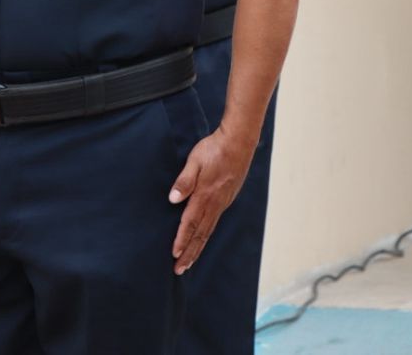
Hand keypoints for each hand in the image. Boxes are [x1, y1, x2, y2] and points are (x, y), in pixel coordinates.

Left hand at [168, 125, 254, 273]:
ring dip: (197, 248)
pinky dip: (206, 236)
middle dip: (189, 252)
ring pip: (208, 231)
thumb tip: (173, 199)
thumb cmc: (214, 149)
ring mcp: (222, 203)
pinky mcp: (226, 200)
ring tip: (189, 262)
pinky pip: (214, 223)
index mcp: (205, 195)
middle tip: (179, 269)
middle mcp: (215, 203)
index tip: (174, 255)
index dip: (182, 240)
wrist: (239, 142)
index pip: (190, 223)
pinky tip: (202, 240)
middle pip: (200, 234)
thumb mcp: (195, 160)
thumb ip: (184, 180)